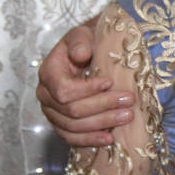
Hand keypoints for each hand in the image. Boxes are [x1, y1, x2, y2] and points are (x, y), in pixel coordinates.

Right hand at [37, 22, 131, 146]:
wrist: (84, 54)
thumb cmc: (84, 44)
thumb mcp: (82, 35)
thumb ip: (80, 42)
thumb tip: (81, 55)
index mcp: (48, 73)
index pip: (64, 89)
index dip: (87, 90)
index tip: (110, 82)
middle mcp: (45, 95)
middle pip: (72, 110)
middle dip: (103, 106)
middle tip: (129, 100)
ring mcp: (52, 112)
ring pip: (74, 127)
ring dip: (102, 124)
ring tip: (127, 116)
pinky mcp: (61, 124)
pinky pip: (71, 138)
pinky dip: (90, 140)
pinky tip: (109, 139)